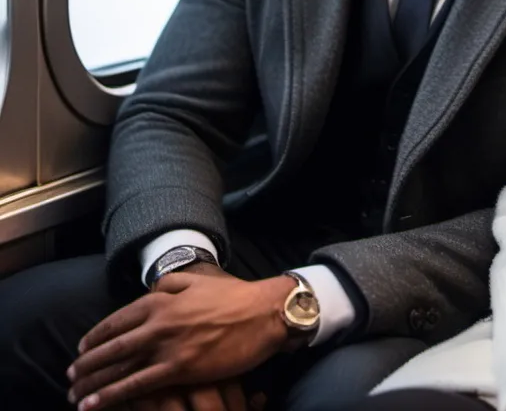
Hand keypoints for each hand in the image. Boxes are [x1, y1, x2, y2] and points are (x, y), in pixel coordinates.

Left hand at [67, 270, 294, 409]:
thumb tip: (153, 287)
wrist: (264, 313)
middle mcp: (159, 321)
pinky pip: (135, 386)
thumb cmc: (236, 297)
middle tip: (70, 375)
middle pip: (112, 345)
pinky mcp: (179, 369)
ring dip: (92, 382)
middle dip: (86, 362)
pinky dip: (110, 397)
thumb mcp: (201, 280)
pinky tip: (92, 406)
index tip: (83, 346)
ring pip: (118, 366)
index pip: (118, 318)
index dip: (97, 334)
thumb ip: (173, 282)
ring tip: (74, 394)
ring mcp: (167, 346)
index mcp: (163, 298)